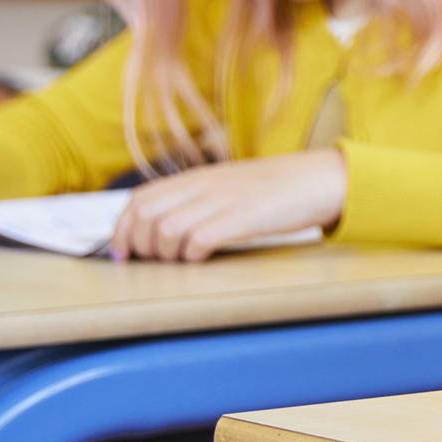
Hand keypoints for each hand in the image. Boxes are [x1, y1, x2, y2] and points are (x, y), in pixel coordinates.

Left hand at [109, 149, 346, 261]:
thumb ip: (200, 199)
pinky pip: (198, 239)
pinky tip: (201, 260)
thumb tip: (166, 228)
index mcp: (198, 177)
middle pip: (146, 215)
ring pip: (166, 229)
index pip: (140, 199)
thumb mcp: (230, 186)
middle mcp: (204, 185)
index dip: (121, 228)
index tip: (121, 252)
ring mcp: (222, 200)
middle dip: (138, 245)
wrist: (320, 178)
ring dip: (164, 254)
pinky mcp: (242, 217)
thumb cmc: (278, 189)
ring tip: (178, 263)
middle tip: (148, 263)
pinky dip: (190, 256)